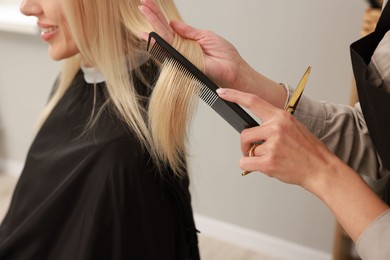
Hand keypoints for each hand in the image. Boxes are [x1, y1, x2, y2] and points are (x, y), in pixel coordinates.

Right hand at [139, 0, 248, 89]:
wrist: (233, 69)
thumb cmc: (225, 55)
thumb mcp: (206, 36)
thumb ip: (189, 31)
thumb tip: (173, 23)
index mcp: (188, 39)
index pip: (170, 26)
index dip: (160, 15)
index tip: (149, 4)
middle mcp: (182, 48)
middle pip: (163, 30)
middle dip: (152, 16)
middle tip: (142, 4)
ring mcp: (181, 55)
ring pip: (162, 37)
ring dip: (152, 23)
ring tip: (143, 9)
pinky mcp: (182, 62)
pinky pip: (168, 50)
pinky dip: (158, 41)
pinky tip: (149, 33)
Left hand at [217, 88, 335, 189]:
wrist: (321, 169)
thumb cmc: (307, 150)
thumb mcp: (293, 127)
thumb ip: (273, 124)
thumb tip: (254, 129)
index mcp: (281, 117)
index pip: (253, 101)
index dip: (235, 95)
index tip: (222, 92)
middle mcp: (276, 128)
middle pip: (244, 133)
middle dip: (246, 144)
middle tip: (256, 150)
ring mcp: (273, 145)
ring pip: (247, 150)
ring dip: (253, 157)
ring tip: (271, 158)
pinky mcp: (269, 162)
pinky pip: (245, 163)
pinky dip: (249, 166)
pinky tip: (264, 166)